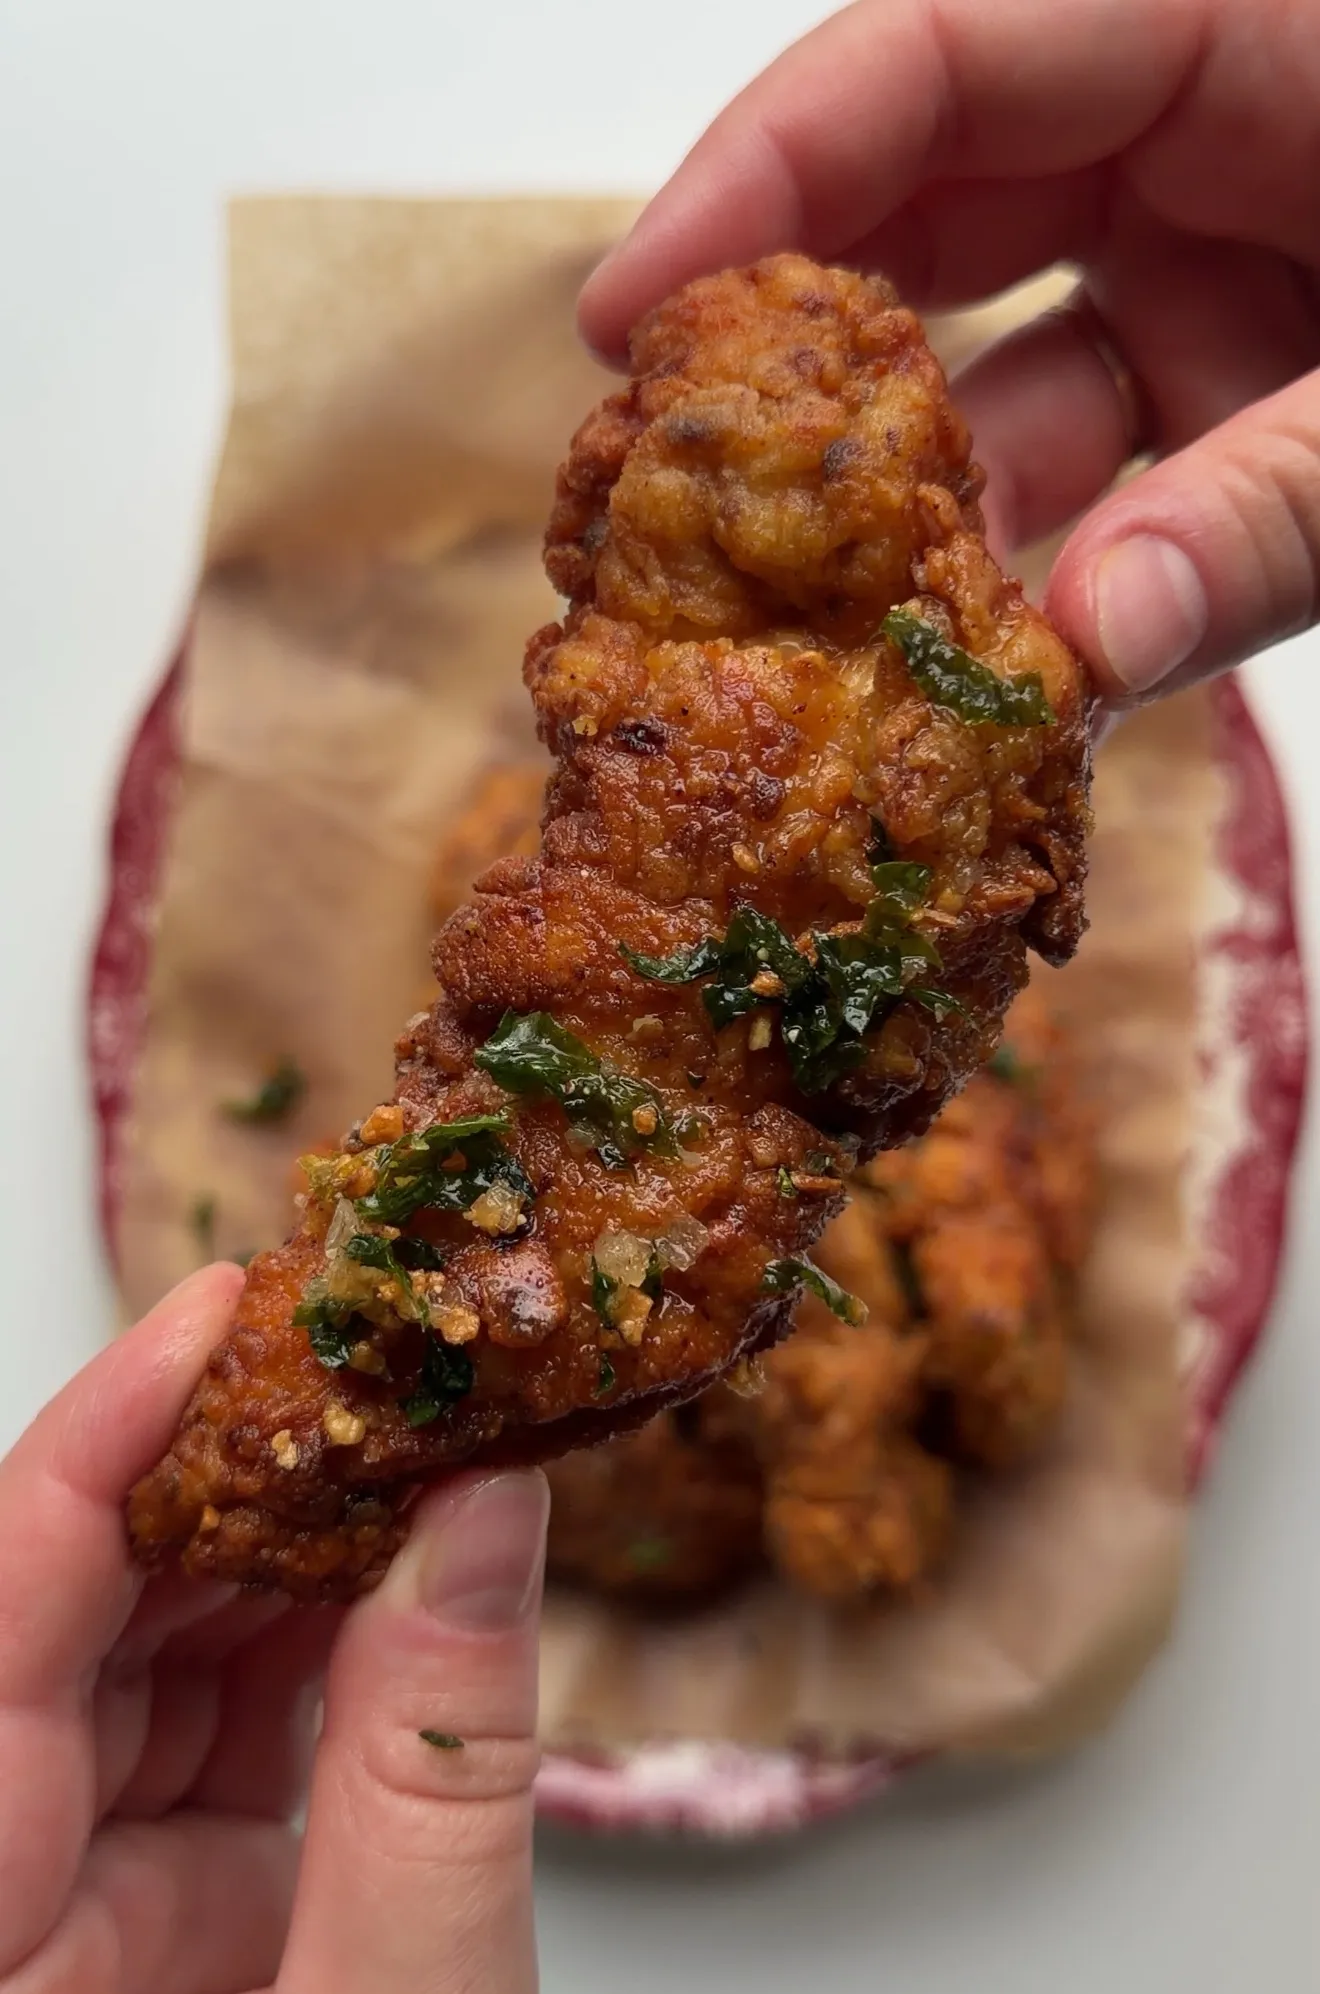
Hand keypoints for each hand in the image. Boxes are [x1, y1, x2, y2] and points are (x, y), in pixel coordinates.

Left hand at [0, 1266, 545, 1992]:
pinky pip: (223, 1712)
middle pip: (75, 1611)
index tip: (221, 1315)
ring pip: (154, 1649)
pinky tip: (409, 1554)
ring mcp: (86, 1897)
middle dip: (223, 1469)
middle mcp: (8, 1891)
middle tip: (361, 1353)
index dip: (99, 1441)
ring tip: (408, 1433)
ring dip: (288, 1535)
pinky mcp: (172, 1899)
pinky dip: (325, 1625)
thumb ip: (431, 1781)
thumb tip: (482, 1513)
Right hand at [581, 0, 1319, 704]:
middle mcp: (1191, 139)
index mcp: (1240, 30)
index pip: (939, 53)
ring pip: (1000, 376)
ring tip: (827, 651)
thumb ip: (1279, 502)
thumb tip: (1093, 642)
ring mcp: (1208, 264)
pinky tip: (974, 673)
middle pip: (927, 215)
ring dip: (921, 522)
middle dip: (802, 362)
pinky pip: (1095, 463)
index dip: (761, 167)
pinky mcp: (1230, 378)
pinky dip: (1038, 570)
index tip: (626, 313)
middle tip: (677, 504)